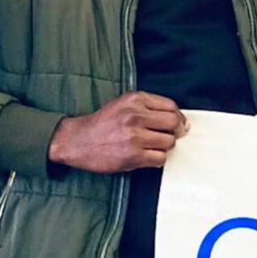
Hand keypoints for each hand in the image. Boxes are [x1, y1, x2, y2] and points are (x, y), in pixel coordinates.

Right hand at [48, 91, 188, 172]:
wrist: (78, 141)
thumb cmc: (101, 124)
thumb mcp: (123, 104)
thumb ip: (148, 107)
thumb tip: (178, 119)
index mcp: (135, 99)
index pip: (171, 106)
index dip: (178, 117)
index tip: (176, 124)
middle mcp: (136, 115)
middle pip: (174, 123)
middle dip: (176, 131)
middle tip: (171, 136)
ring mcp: (135, 136)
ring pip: (169, 142)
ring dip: (163, 146)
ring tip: (151, 146)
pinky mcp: (133, 155)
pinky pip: (160, 158)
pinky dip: (156, 159)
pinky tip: (146, 155)